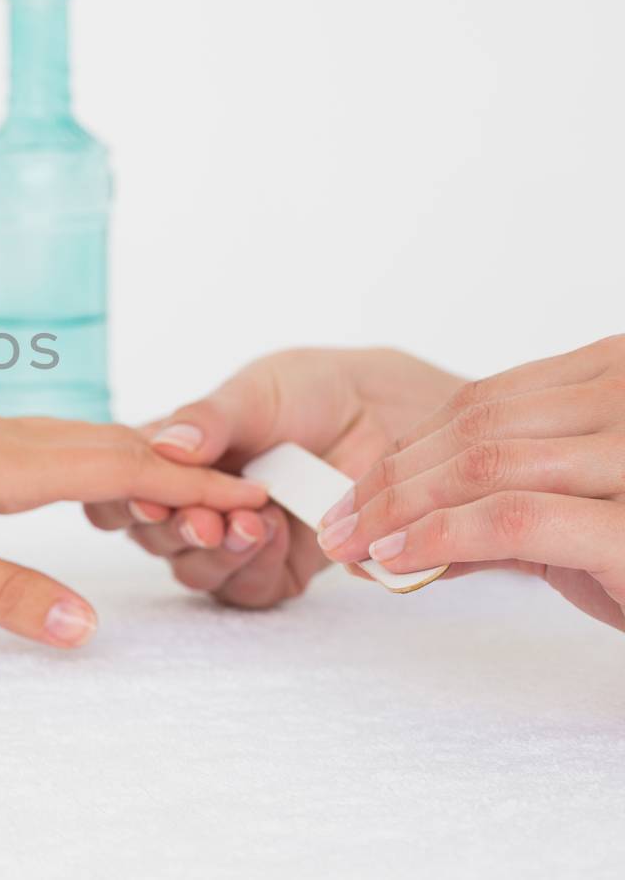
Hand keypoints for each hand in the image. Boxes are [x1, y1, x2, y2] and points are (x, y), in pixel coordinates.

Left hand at [0, 381, 268, 646]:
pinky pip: (49, 448)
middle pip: (118, 447)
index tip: (262, 500)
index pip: (125, 466)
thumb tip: (87, 624)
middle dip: (187, 476)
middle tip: (252, 504)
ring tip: (192, 497)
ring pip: (82, 443)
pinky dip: (95, 463)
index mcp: (3, 457)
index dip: (195, 487)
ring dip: (144, 467)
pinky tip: (88, 483)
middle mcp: (0, 436)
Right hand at [84, 349, 463, 607]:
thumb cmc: (313, 392)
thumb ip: (211, 419)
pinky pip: (248, 590)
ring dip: (215, 551)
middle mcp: (193, 502)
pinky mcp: (276, 571)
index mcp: (170, 458)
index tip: (150, 492)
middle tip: (203, 517)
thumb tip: (166, 445)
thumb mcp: (256, 392)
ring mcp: (232, 541)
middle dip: (173, 529)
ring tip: (251, 522)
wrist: (391, 415)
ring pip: (193, 571)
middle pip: (151, 538)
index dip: (123, 499)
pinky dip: (255, 566)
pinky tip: (274, 535)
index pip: (121, 489)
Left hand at [322, 335, 624, 631]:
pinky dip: (440, 536)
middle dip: (390, 479)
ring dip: (399, 507)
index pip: (483, 403)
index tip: (354, 493)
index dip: (406, 449)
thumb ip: (499, 511)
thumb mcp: (581, 520)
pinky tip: (398, 559)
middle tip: (338, 525)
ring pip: (482, 464)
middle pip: (473, 429)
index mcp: (618, 376)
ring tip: (355, 545)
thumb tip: (396, 528)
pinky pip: (512, 519)